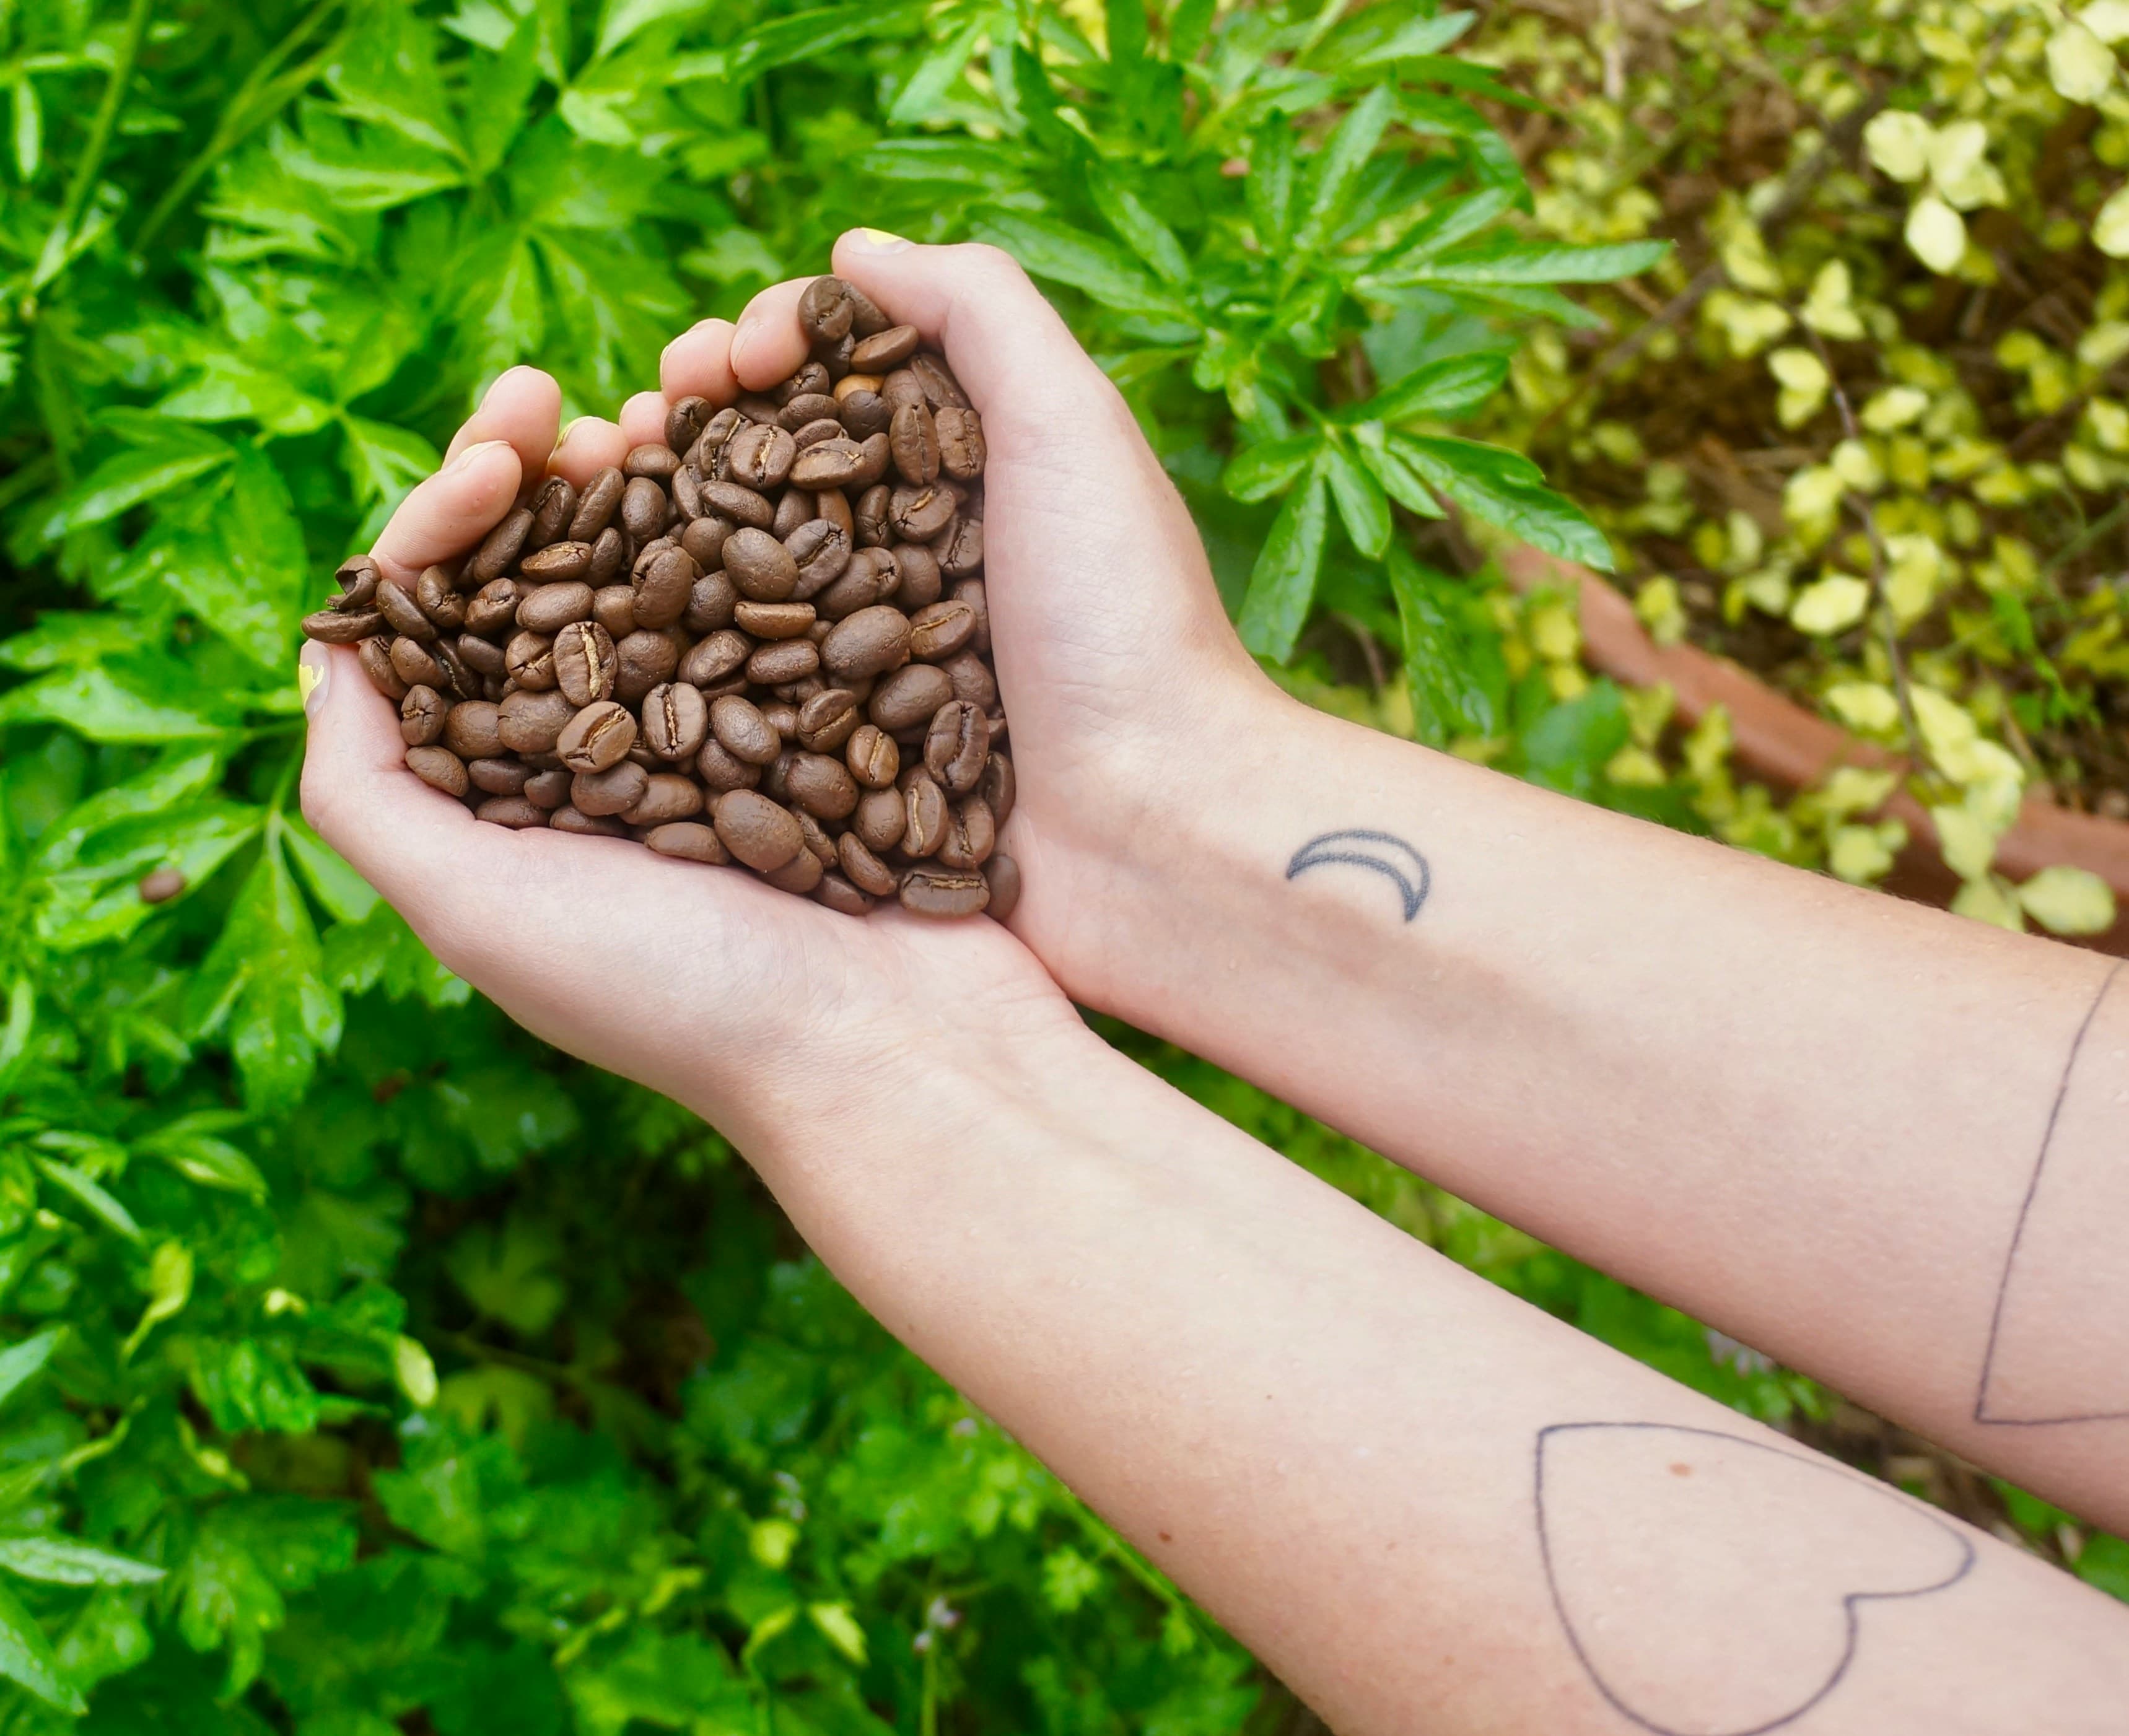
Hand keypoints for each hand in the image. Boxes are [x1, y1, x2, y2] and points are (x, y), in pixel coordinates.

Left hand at [299, 366, 1082, 1158]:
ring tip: (654, 403)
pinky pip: (762, 597)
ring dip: (637, 479)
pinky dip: (747, 524)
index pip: (438, 626)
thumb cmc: (684, 1000)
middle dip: (534, 476)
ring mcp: (713, 734)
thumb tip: (330, 647)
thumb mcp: (479, 913)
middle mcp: (598, 757)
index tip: (495, 454)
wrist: (895, 1050)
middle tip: (561, 399)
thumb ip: (372, 794)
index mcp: (505, 798)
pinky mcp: (813, 722)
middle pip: (538, 579)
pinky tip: (758, 465)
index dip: (444, 522)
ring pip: (650, 571)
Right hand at [614, 230, 1283, 1007]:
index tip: (724, 358)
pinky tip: (605, 618)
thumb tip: (855, 245)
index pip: (844, 384)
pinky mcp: (845, 759)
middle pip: (777, 472)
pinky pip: (743, 685)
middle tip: (621, 429)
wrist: (1150, 829)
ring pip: (743, 573)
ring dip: (657, 528)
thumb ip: (979, 310)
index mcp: (972, 478)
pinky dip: (674, 642)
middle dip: (689, 433)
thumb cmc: (1122, 619)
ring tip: (583, 501)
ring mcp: (875, 664)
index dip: (768, 349)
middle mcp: (917, 563)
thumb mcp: (1071, 426)